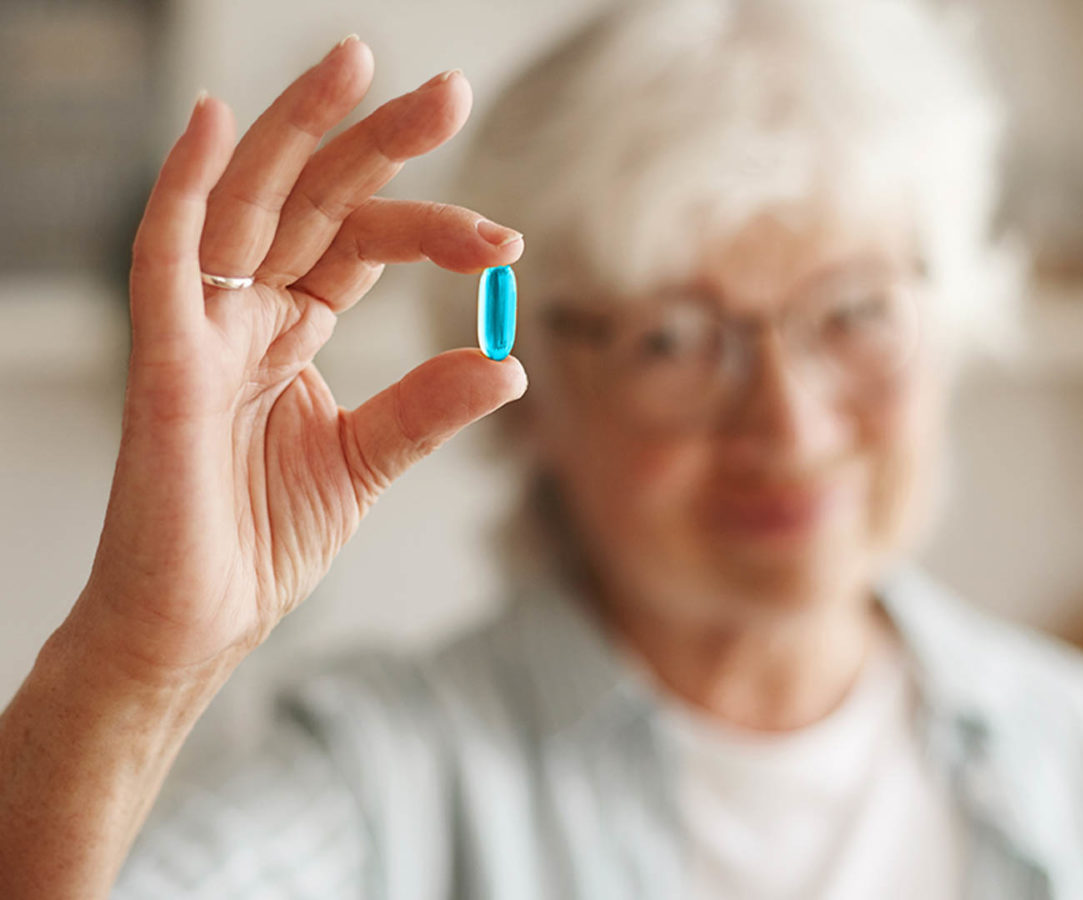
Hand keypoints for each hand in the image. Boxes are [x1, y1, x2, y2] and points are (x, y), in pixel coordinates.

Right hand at [72, 36, 525, 682]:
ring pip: (248, 201)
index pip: (363, 245)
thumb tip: (506, 364)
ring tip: (360, 62)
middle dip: (380, 143)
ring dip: (300, 129)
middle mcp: (247, 313)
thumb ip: (427, 408)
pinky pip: (164, 254)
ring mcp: (202, 328)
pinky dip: (183, 185)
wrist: (201, 622)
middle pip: (315, 200)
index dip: (434, 229)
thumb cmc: (261, 540)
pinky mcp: (163, 360)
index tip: (506, 243)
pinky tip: (216, 120)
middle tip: (452, 93)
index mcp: (293, 331)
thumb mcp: (367, 462)